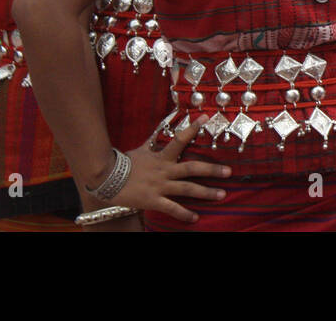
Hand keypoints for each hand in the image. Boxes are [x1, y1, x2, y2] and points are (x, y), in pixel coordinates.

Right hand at [104, 116, 231, 224]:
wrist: (106, 178)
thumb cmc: (124, 164)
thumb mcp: (141, 150)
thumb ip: (153, 142)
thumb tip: (159, 130)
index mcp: (161, 157)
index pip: (180, 139)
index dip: (193, 129)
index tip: (207, 118)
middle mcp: (164, 170)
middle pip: (192, 168)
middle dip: (212, 170)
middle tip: (229, 172)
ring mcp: (160, 186)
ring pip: (187, 189)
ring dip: (205, 192)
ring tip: (221, 195)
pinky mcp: (153, 200)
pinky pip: (172, 208)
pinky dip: (184, 213)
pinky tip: (195, 218)